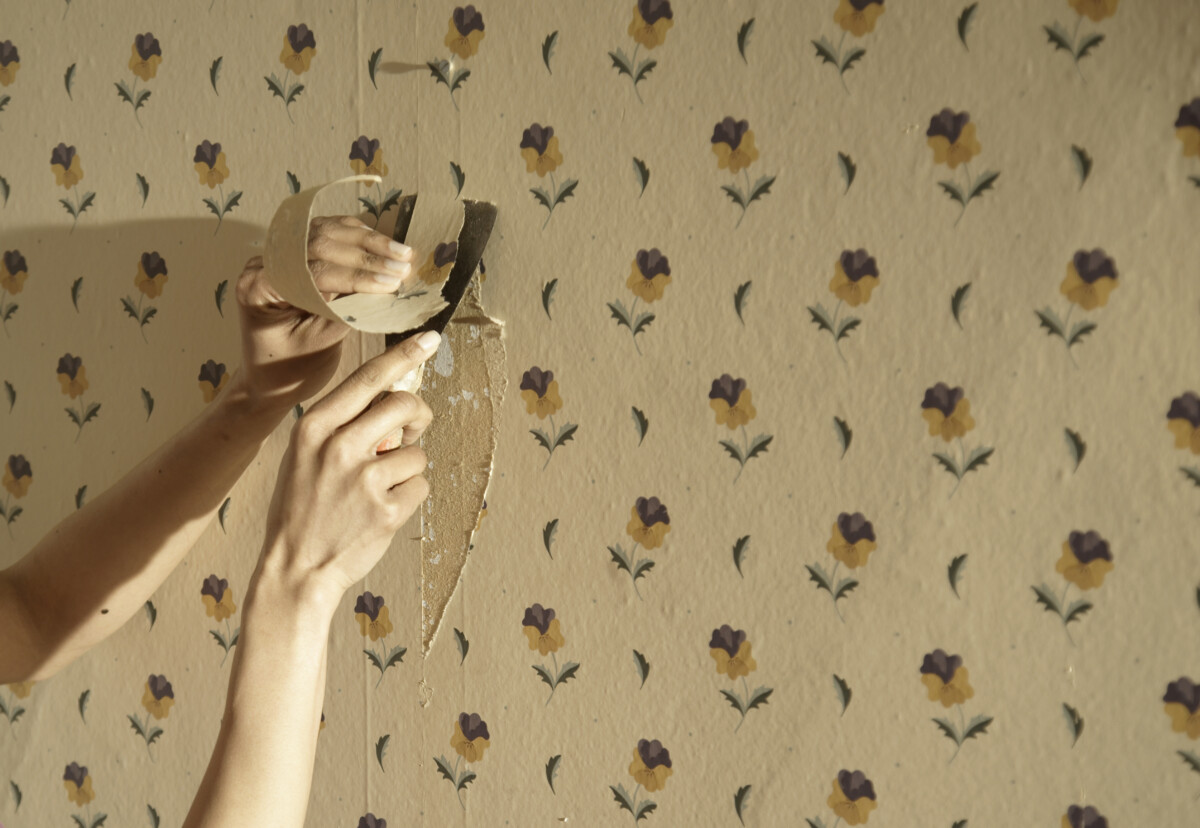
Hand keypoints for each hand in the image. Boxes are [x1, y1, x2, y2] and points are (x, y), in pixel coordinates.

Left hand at [235, 215, 416, 415]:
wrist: (269, 379)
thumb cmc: (289, 370)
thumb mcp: (319, 345)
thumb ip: (346, 312)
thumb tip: (383, 289)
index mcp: (258, 287)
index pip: (313, 272)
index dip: (356, 276)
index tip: (391, 282)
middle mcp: (262, 263)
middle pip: (318, 243)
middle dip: (366, 253)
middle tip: (404, 263)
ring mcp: (277, 255)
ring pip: (325, 232)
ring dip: (367, 240)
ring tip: (404, 252)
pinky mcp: (296, 254)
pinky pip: (328, 235)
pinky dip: (358, 237)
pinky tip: (385, 244)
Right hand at [257, 331, 439, 602]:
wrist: (294, 569)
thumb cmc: (302, 509)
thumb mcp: (303, 455)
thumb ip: (342, 425)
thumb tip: (392, 398)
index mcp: (314, 426)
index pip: (368, 378)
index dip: (404, 355)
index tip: (430, 338)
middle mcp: (339, 446)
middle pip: (405, 406)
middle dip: (418, 416)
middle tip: (412, 431)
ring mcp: (365, 479)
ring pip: (418, 452)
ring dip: (408, 468)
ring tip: (378, 489)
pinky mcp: (387, 509)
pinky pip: (420, 486)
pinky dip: (409, 497)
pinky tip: (382, 511)